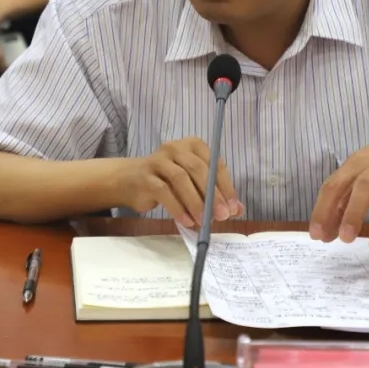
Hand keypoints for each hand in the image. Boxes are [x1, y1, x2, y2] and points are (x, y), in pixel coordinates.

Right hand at [121, 137, 243, 227]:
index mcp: (193, 145)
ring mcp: (159, 160)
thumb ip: (214, 194)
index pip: (214, 164)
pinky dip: (177, 208)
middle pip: (199, 169)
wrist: (131, 180)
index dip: (226, 187)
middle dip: (212, 195)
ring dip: (195, 202)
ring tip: (204, 222)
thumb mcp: (193, 185)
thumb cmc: (168, 180)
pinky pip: (164, 191)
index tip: (233, 208)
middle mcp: (176, 147)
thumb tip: (237, 210)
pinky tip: (186, 221)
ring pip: (181, 179)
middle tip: (221, 216)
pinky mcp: (146, 176)